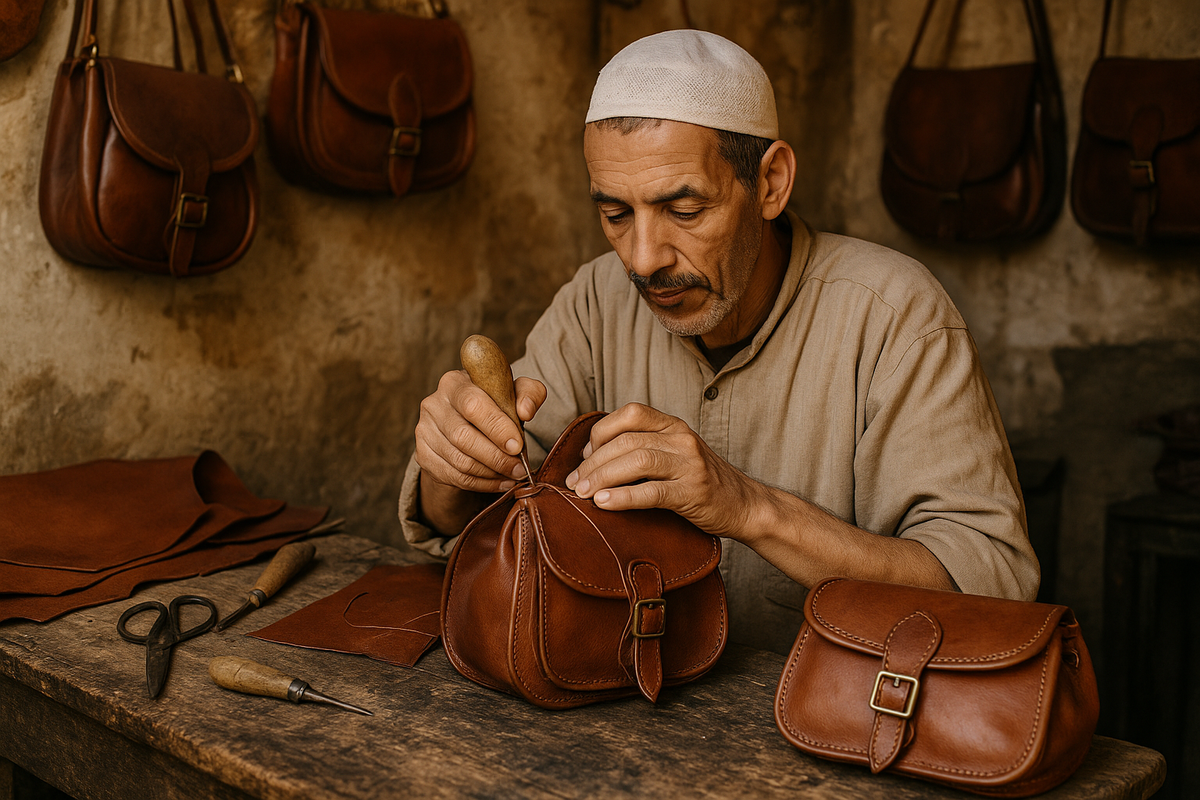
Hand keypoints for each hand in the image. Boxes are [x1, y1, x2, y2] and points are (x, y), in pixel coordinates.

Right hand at [415, 369, 545, 493]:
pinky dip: (480, 484)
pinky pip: (453, 476)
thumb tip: (525, 411)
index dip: (497, 428)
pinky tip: (499, 482)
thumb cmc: (495, 404)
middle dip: (496, 457)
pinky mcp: (423, 455)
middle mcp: (433, 404)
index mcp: (455, 383)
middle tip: (519, 468)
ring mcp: (424, 430)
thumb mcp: (515, 393)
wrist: (468, 423)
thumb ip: (529, 393)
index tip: (518, 446)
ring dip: (491, 473)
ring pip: (459, 461)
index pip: (473, 405)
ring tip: (513, 475)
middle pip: (463, 437)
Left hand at [564, 403, 760, 537]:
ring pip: (637, 461)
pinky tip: (604, 504)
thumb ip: (641, 448)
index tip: (584, 458)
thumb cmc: (700, 482)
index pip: (630, 414)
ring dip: (603, 477)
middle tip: (574, 483)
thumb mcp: (673, 454)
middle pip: (627, 440)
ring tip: (583, 494)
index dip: (600, 433)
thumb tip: (589, 458)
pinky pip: (652, 491)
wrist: (744, 505)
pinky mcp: (693, 492)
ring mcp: (690, 463)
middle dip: (593, 462)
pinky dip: (623, 497)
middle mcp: (681, 438)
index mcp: (673, 425)